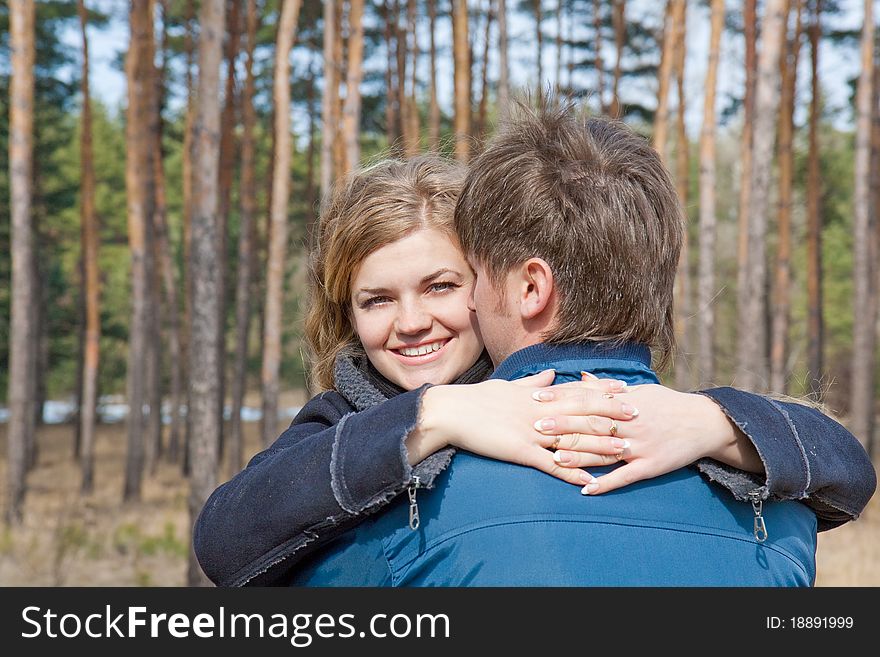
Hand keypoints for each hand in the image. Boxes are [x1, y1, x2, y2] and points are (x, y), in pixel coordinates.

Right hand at [412, 369, 637, 486]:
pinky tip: (589, 481)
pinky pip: (552, 464)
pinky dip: (572, 472)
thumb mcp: (508, 386)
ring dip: (601, 445)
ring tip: (625, 451)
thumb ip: (533, 383)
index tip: (626, 388)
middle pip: (584, 412)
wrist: (452, 412)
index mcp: (539, 396)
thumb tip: (552, 373)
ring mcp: (532, 432)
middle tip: (639, 416)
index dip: (603, 390)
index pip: (578, 390)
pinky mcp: (521, 452)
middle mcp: (541, 411)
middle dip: (613, 414)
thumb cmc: (477, 399)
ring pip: (574, 438)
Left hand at [537, 382, 763, 494]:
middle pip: (591, 423)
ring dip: (578, 455)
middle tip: (536, 425)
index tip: (536, 397)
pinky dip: (605, 484)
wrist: (704, 423)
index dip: (561, 398)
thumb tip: (580, 377)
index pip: (586, 398)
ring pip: (604, 451)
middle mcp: (630, 422)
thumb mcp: (639, 390)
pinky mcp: (650, 465)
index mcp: (624, 402)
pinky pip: (624, 477)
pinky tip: (585, 490)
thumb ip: (606, 388)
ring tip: (553, 458)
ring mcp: (640, 445)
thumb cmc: (667, 404)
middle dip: (563, 425)